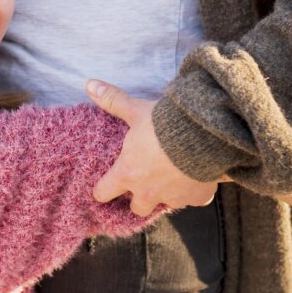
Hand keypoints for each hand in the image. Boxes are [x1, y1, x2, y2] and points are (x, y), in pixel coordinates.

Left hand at [87, 79, 217, 216]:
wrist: (202, 133)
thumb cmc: (163, 124)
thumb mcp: (136, 110)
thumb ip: (112, 101)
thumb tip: (89, 84)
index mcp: (127, 173)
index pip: (104, 192)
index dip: (101, 190)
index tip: (102, 188)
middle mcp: (148, 191)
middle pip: (136, 208)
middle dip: (138, 199)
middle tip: (142, 183)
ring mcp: (173, 197)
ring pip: (165, 205)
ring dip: (166, 194)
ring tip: (171, 177)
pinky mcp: (197, 196)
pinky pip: (195, 199)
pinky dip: (196, 191)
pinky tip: (199, 176)